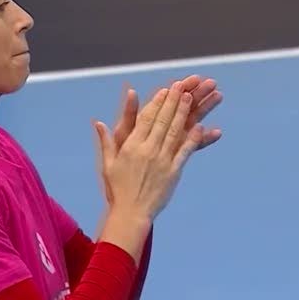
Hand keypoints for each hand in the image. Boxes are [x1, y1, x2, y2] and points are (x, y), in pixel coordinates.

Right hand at [93, 81, 202, 221]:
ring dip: (183, 114)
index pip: (146, 119)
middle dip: (173, 102)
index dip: (157, 103)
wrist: (131, 212)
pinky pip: (185, 152)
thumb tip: (97, 123)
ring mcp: (162, 160)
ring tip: (191, 98)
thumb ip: (106, 141)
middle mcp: (148, 150)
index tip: (165, 90)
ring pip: (174, 132)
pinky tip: (200, 127)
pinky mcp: (173, 172)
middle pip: (162, 121)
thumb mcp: (108, 163)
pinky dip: (193, 139)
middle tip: (183, 87)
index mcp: (132, 146)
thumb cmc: (117, 189)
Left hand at [111, 75, 221, 151]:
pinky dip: (205, 139)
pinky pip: (194, 145)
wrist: (126, 189)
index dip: (182, 88)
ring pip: (192, 121)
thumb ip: (130, 113)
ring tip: (219, 96)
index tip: (195, 77)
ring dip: (205, 108)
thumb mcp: (124, 133)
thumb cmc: (120, 158)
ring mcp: (172, 139)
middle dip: (198, 93)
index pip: (169, 98)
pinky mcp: (178, 155)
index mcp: (151, 118)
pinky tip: (217, 132)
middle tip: (212, 82)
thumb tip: (131, 92)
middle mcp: (163, 126)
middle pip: (184, 106)